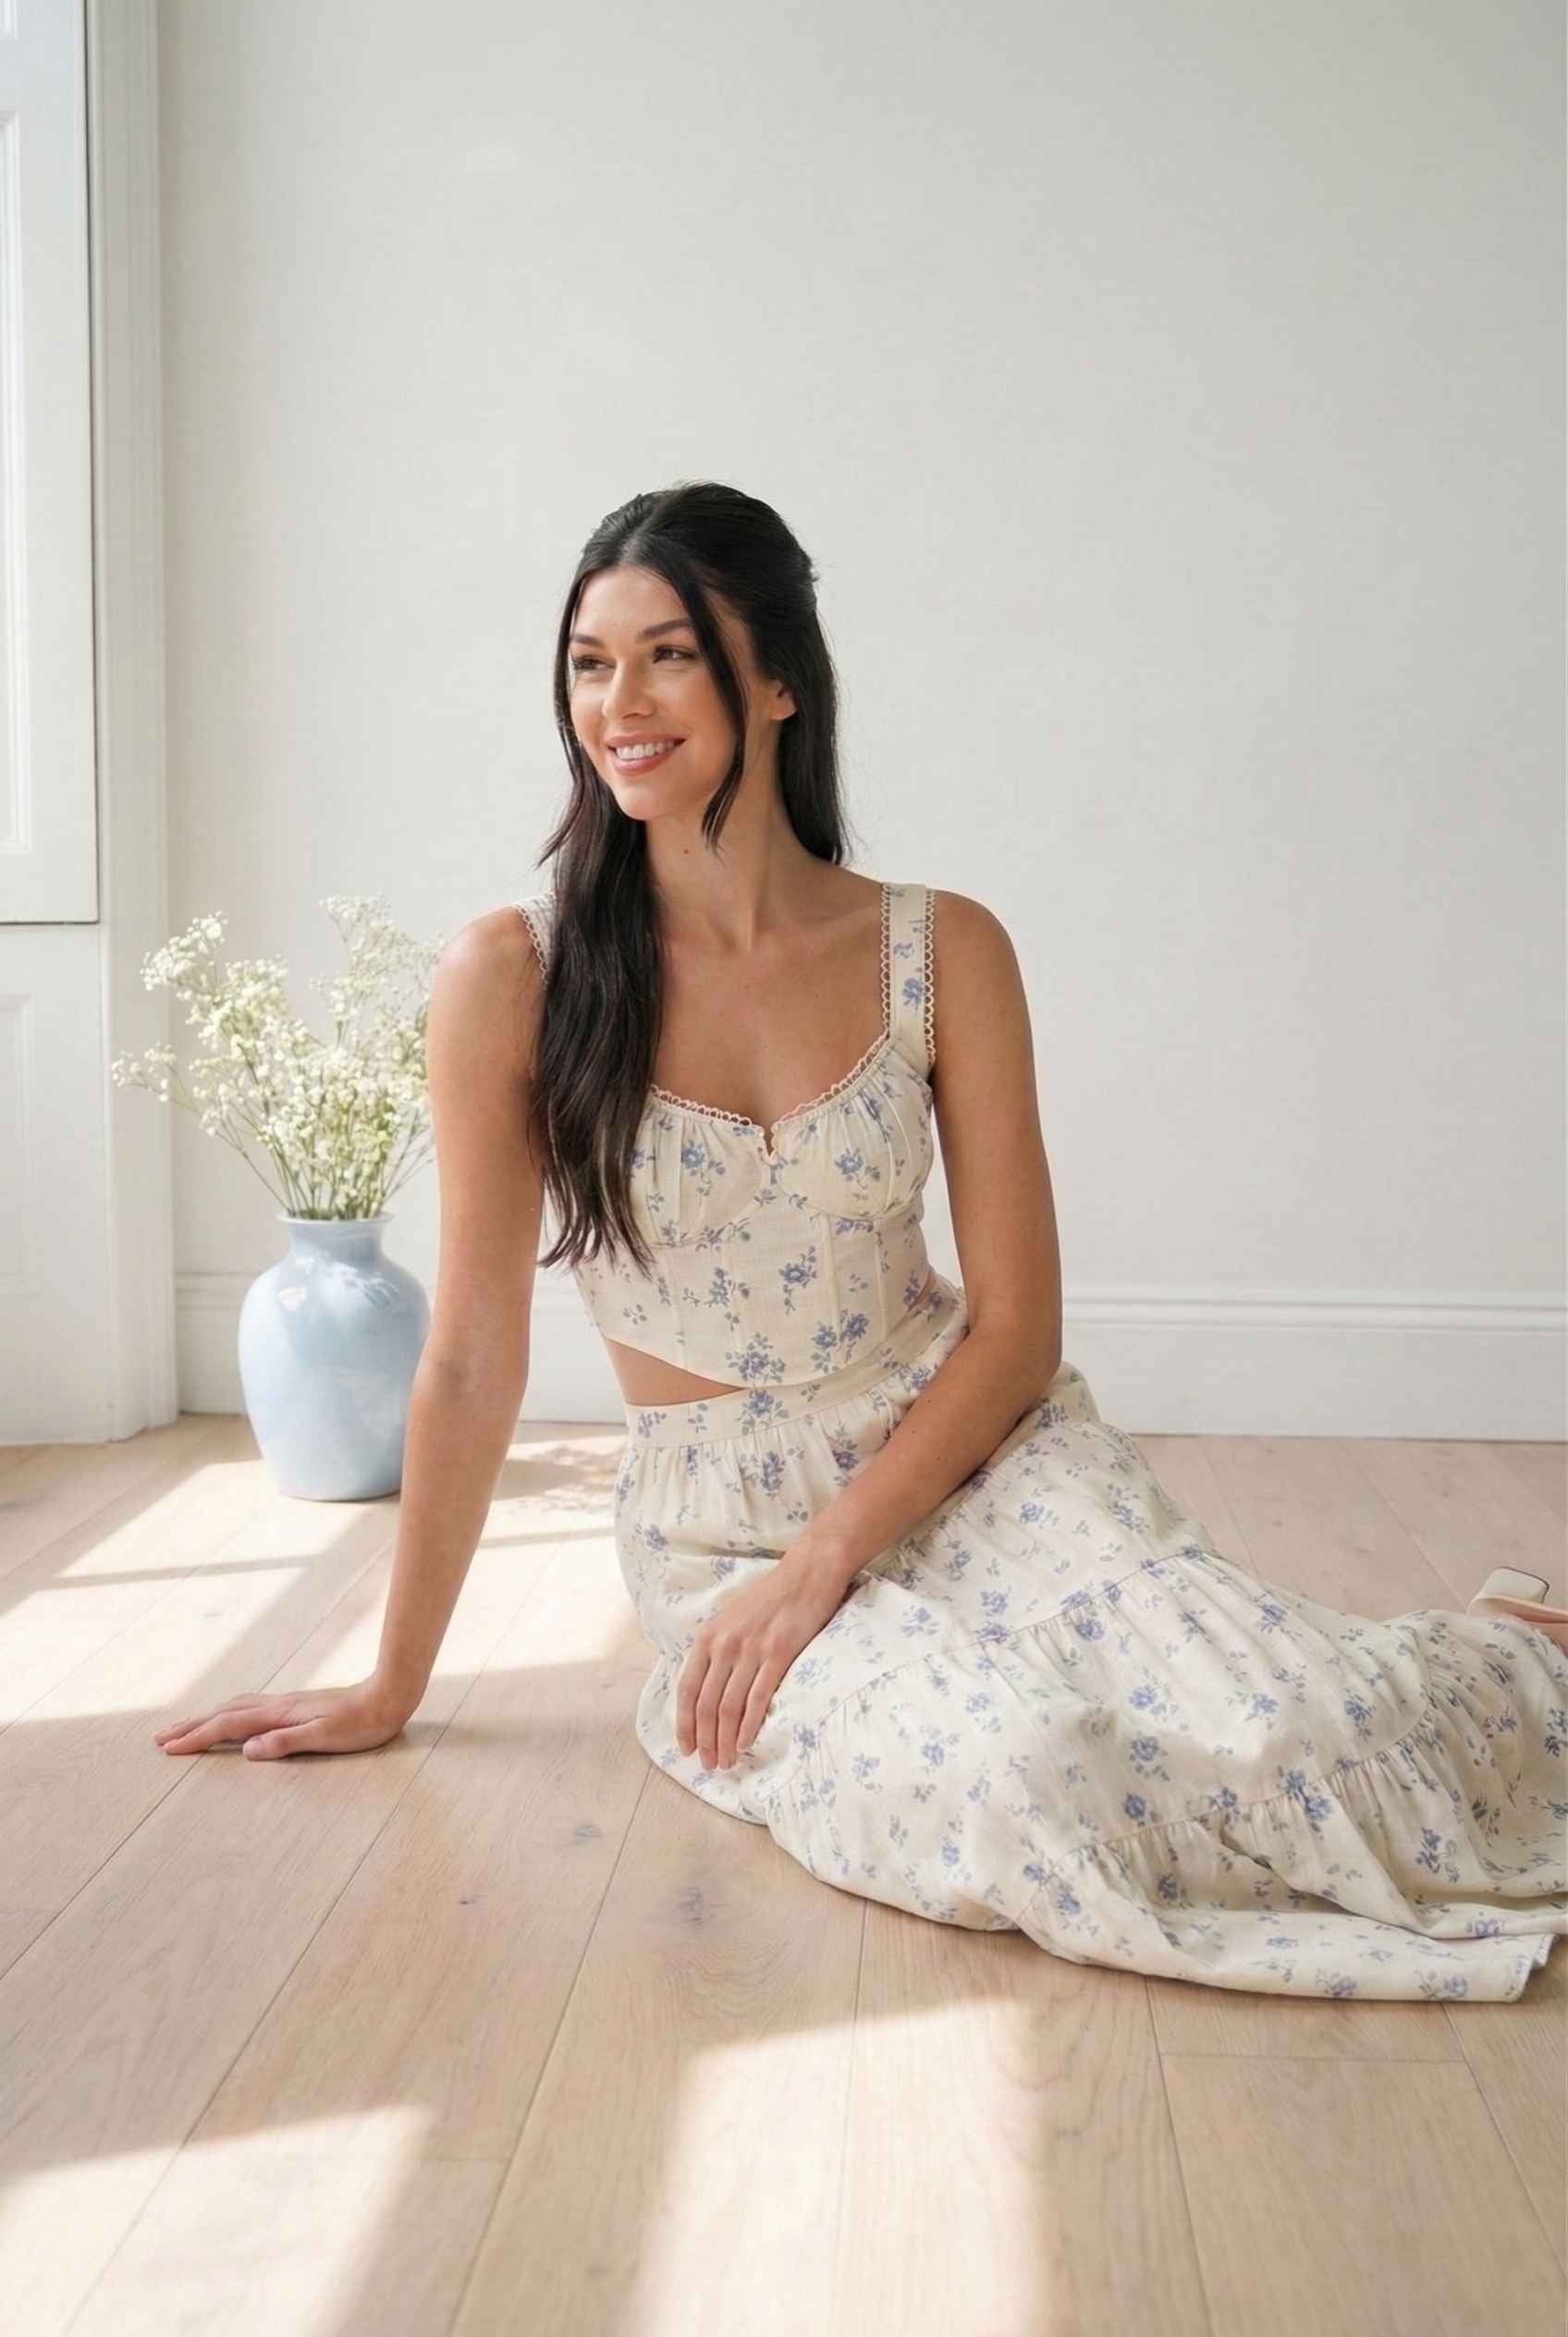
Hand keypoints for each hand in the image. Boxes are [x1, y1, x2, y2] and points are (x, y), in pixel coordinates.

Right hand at [153, 1677, 414, 1759]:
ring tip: (186, 1725)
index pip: (228, 1726)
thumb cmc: (361, 1724)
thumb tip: (246, 1750)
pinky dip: (229, 1712)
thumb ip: (286, 1743)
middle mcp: (278, 1705)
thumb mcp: (325, 1738)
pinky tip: (232, 1716)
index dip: (197, 1738)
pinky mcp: (295, 1705)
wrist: (388, 1695)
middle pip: (224, 1713)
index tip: (168, 1749)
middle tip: (160, 1738)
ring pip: (235, 1707)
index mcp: (279, 1715)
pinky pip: (250, 1706)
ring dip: (207, 1716)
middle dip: (192, 1725)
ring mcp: (286, 1703)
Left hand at [676, 1556, 847, 1771]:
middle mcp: (724, 1645)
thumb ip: (719, 1649)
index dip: (684, 1724)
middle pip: (705, 1705)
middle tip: (709, 1765)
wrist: (808, 1572)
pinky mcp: (777, 1654)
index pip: (687, 1690)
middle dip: (704, 1740)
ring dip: (725, 1740)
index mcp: (709, 1637)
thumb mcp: (732, 1619)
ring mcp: (750, 1650)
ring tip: (726, 1761)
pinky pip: (758, 1699)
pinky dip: (749, 1726)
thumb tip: (710, 1688)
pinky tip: (746, 1743)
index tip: (685, 1748)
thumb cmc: (772, 1597)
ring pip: (728, 1707)